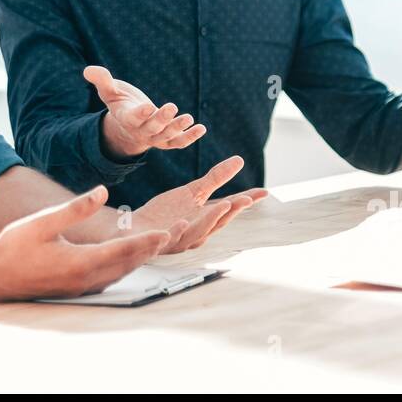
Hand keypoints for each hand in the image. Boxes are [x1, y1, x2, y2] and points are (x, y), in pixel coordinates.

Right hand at [0, 186, 178, 299]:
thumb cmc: (14, 247)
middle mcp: (85, 279)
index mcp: (80, 263)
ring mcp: (81, 287)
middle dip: (152, 248)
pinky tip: (129, 257)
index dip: (147, 241)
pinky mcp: (76, 288)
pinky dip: (124, 265)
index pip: (123, 250)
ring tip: (158, 243)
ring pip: (121, 272)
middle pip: (128, 263)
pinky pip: (109, 277)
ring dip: (140, 258)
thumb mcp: (44, 222)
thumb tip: (102, 191)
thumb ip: (76, 208)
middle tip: (174, 234)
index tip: (167, 232)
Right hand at [85, 65, 206, 159]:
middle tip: (172, 107)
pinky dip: (190, 137)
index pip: (134, 117)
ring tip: (189, 118)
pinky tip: (201, 128)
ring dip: (178, 128)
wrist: (127, 126)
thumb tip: (88, 70)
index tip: (148, 106)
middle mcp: (142, 130)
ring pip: (167, 136)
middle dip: (162, 118)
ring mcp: (155, 137)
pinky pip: (179, 142)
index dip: (141, 113)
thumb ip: (102, 81)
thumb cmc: (120, 104)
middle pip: (153, 127)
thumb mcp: (109, 92)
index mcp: (128, 118)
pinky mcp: (167, 140)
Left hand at [132, 155, 268, 252]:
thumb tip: (239, 160)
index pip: (230, 208)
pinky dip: (177, 232)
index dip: (246, 201)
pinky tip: (183, 223)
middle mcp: (198, 232)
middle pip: (218, 222)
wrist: (137, 227)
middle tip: (245, 199)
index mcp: (207, 219)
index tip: (263, 193)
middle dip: (232, 211)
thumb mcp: (193, 192)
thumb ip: (216, 178)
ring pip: (198, 232)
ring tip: (224, 206)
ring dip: (211, 220)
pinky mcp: (160, 241)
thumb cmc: (168, 212)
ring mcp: (180, 239)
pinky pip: (168, 238)